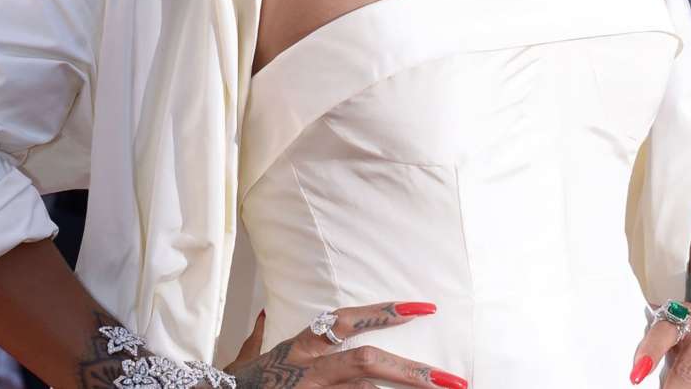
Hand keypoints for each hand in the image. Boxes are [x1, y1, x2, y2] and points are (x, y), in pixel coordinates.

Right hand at [227, 301, 464, 388]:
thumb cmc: (237, 383)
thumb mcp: (251, 356)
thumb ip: (262, 336)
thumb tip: (267, 318)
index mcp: (302, 344)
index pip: (350, 320)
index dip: (385, 312)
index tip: (423, 308)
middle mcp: (311, 368)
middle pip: (368, 363)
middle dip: (413, 373)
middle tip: (453, 381)